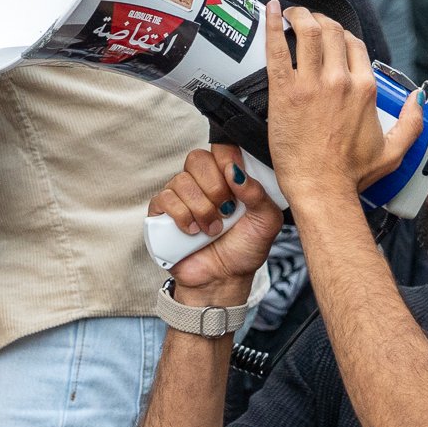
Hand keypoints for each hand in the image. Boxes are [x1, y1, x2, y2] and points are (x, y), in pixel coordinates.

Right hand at [148, 144, 283, 303]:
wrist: (224, 278)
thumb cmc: (245, 248)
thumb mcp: (266, 221)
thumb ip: (258, 193)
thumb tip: (235, 171)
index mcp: (227, 176)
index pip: (221, 148)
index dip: (226, 159)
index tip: (235, 180)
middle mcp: (202, 182)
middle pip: (197, 159)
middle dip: (215, 188)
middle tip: (227, 211)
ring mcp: (180, 196)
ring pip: (181, 181)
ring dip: (201, 209)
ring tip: (213, 229)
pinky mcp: (161, 213)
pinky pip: (165, 199)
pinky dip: (182, 216)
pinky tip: (193, 231)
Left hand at [263, 3, 425, 207]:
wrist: (321, 189)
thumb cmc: (352, 175)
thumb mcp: (394, 151)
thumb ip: (411, 122)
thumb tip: (417, 100)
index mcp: (365, 89)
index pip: (354, 45)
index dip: (342, 34)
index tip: (332, 35)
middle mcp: (341, 81)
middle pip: (331, 31)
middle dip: (319, 19)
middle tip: (307, 20)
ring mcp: (312, 84)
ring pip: (308, 32)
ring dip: (299, 16)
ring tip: (290, 13)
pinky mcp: (285, 92)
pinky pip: (277, 49)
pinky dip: (271, 25)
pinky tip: (269, 10)